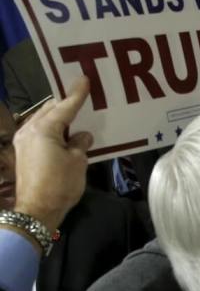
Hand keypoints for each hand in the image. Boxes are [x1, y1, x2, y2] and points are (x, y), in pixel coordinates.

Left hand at [13, 76, 92, 230]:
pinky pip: (39, 132)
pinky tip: (64, 133)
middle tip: (82, 97)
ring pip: (43, 120)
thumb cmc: (60, 184)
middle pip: (50, 110)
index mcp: (44, 130)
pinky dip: (52, 128)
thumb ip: (80, 143)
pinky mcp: (23, 153)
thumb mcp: (78, 162)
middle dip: (65, 103)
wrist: (37, 211)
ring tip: (75, 114)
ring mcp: (23, 142)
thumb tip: (82, 136)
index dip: (76, 94)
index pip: (64, 107)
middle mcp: (29, 131)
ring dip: (58, 117)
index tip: (84, 80)